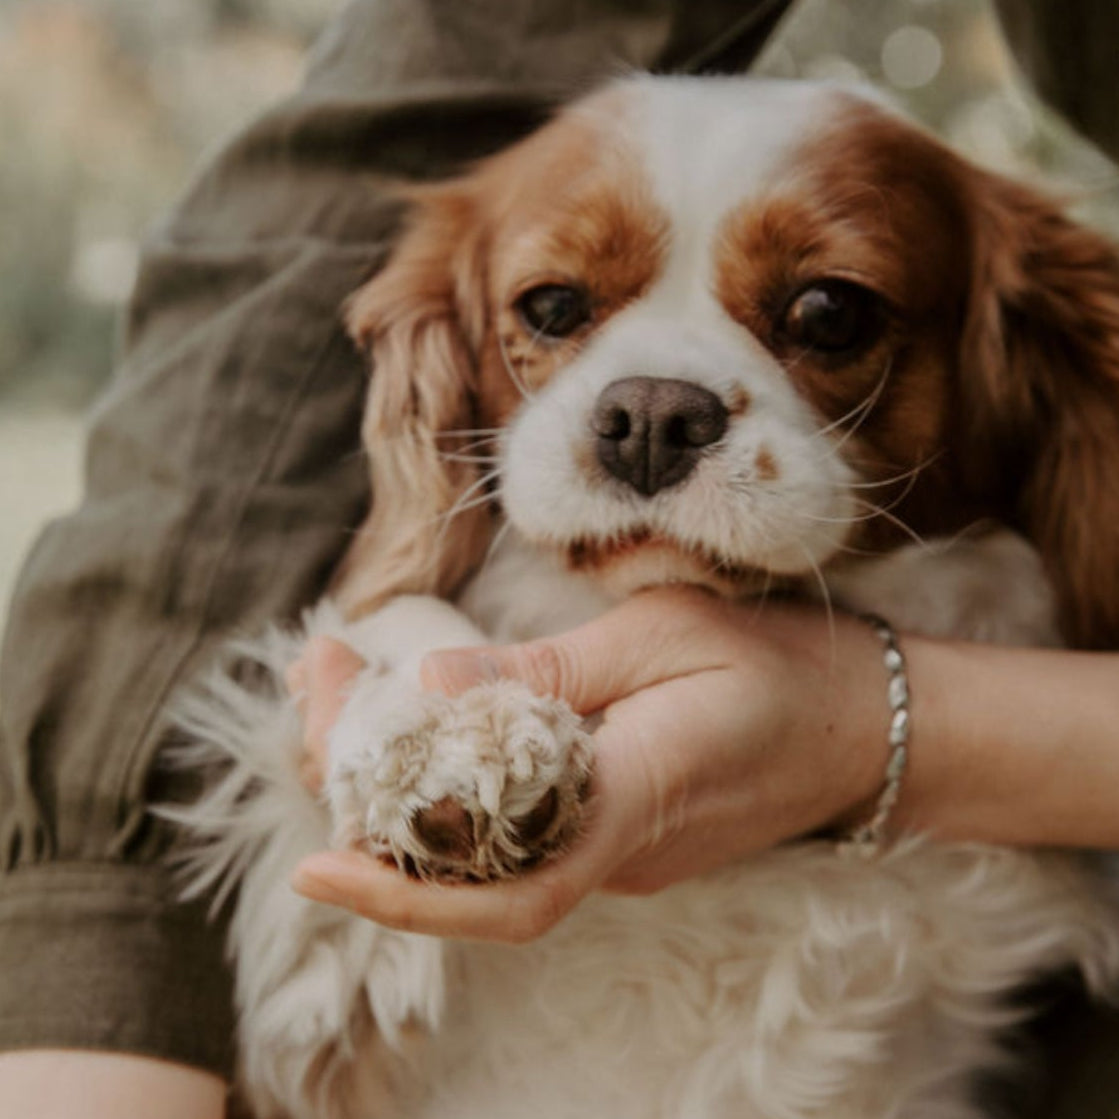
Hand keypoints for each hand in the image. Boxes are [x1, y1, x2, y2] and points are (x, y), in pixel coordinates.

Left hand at [289, 588, 890, 941]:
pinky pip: (516, 824)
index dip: (404, 897)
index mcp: (632, 800)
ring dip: (398, 780)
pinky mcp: (617, 832)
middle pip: (467, 865)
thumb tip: (430, 685)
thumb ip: (551, 669)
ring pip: (484, 844)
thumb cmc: (779, 669)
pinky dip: (450, 779)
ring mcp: (616, 851)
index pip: (506, 890)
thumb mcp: (665, 634)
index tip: (315, 871)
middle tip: (310, 687)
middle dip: (365, 795)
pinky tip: (418, 717)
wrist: (862, 727)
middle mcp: (614, 851)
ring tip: (339, 688)